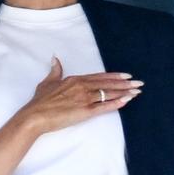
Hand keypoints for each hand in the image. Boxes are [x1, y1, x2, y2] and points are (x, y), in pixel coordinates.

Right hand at [18, 57, 140, 134]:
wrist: (35, 116)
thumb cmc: (40, 101)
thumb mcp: (47, 82)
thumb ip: (55, 70)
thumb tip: (55, 58)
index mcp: (75, 80)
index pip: (100, 77)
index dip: (114, 76)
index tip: (126, 76)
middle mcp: (82, 87)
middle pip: (108, 84)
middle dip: (125, 84)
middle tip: (139, 83)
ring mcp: (85, 99)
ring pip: (109, 94)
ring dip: (125, 93)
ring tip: (137, 92)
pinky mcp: (85, 111)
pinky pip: (104, 107)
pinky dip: (116, 103)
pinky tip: (126, 101)